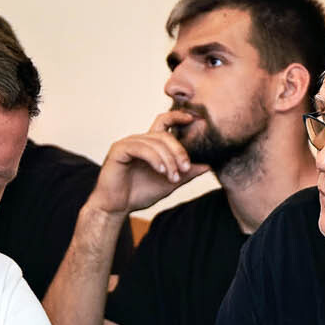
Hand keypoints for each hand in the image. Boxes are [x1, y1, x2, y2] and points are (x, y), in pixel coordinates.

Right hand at [88, 112, 209, 215]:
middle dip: (179, 151)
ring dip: (168, 160)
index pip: (164, 122)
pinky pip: (140, 148)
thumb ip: (186, 173)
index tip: (192, 119)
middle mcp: (139, 140)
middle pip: (164, 135)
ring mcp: (128, 143)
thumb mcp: (169, 182)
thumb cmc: (139, 193)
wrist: (116, 207)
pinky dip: (154, 158)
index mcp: (150, 144)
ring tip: (173, 177)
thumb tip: (208, 165)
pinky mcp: (118, 150)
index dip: (178, 116)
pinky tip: (161, 170)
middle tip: (186, 168)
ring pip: (154, 143)